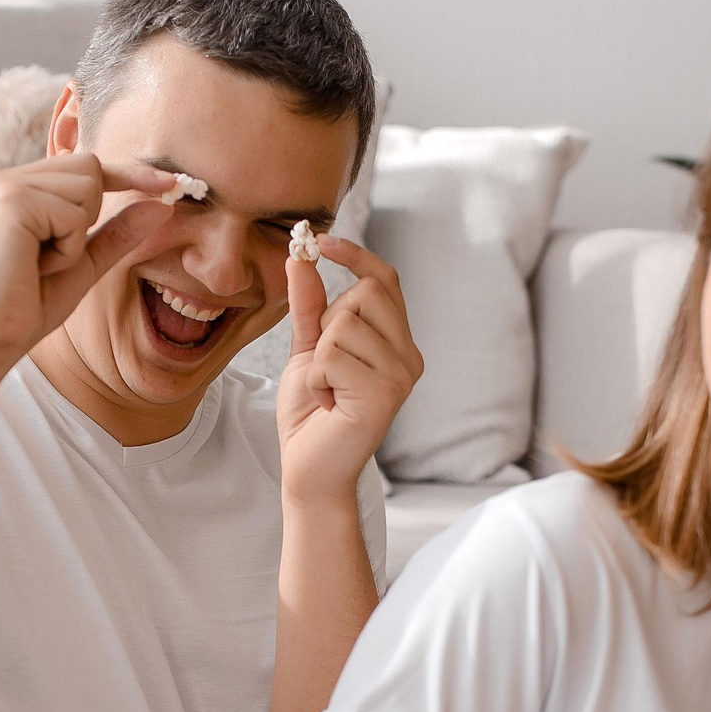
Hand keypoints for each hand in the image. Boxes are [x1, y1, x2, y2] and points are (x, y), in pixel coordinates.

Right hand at [0, 153, 179, 363]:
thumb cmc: (28, 306)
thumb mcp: (84, 264)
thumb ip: (118, 233)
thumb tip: (163, 205)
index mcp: (24, 188)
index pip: (89, 167)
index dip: (132, 175)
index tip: (174, 185)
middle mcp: (12, 178)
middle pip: (92, 167)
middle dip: (91, 216)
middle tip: (54, 256)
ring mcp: (8, 184)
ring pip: (88, 185)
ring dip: (78, 236)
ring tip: (41, 262)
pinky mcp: (10, 199)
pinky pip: (73, 214)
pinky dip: (66, 248)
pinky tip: (36, 266)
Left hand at [276, 237, 422, 508]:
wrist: (309, 470)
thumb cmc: (311, 414)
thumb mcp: (308, 350)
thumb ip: (310, 306)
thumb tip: (301, 256)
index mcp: (398, 343)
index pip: (385, 279)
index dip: (355, 255)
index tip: (319, 241)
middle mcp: (409, 357)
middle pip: (366, 292)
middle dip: (329, 322)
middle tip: (325, 364)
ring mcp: (400, 376)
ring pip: (344, 324)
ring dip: (319, 356)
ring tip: (326, 390)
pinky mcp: (383, 394)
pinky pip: (333, 355)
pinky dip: (317, 376)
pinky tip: (326, 402)